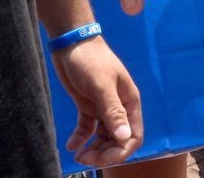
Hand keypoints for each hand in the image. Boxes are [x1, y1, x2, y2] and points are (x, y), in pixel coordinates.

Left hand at [52, 36, 144, 167]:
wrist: (70, 42)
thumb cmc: (90, 59)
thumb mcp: (101, 85)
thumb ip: (113, 112)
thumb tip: (125, 137)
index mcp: (129, 102)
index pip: (133, 135)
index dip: (122, 150)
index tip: (104, 159)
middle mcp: (118, 107)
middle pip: (117, 139)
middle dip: (104, 153)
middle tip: (86, 160)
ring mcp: (102, 107)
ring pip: (102, 137)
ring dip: (93, 149)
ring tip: (79, 156)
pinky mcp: (87, 106)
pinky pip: (87, 128)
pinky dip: (80, 138)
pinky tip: (72, 145)